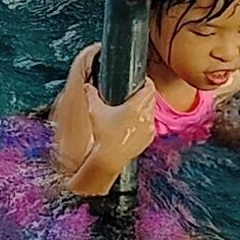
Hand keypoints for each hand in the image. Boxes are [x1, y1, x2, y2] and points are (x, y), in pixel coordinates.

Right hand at [47, 43, 156, 193]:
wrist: (110, 158)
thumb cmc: (103, 135)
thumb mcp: (95, 111)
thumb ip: (91, 95)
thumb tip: (88, 86)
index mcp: (136, 106)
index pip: (149, 87)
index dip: (146, 82)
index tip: (140, 80)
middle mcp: (146, 116)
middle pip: (151, 98)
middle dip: (145, 94)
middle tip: (134, 93)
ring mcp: (149, 128)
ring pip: (151, 111)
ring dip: (145, 108)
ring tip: (132, 108)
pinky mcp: (149, 138)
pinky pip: (149, 125)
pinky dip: (144, 122)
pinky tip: (132, 124)